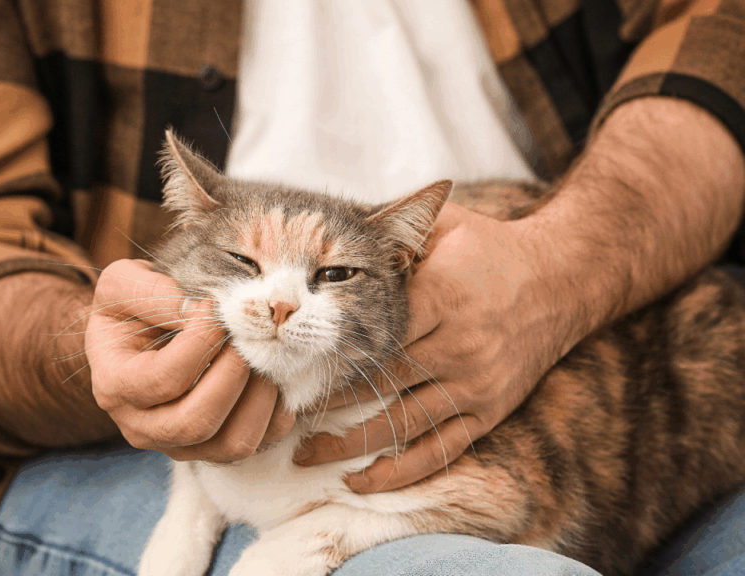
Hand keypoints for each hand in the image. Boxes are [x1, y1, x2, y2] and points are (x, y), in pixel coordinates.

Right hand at [87, 259, 294, 461]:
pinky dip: (276, 412)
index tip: (217, 305)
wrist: (137, 333)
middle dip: (233, 374)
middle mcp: (142, 428)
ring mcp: (180, 446)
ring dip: (260, 397)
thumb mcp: (124, 284)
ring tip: (263, 354)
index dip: (201, 341)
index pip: (165, 379)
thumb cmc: (130, 307)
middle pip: (197, 422)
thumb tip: (204, 313)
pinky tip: (271, 374)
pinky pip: (259, 443)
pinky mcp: (214, 449)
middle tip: (247, 335)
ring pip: (233, 444)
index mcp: (114, 387)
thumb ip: (155, 293)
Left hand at [295, 202, 569, 491]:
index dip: (329, 352)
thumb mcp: (444, 226)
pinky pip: (441, 450)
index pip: (374, 334)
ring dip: (351, 444)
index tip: (290, 365)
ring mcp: (474, 384)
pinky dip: (401, 472)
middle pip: (380, 383)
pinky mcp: (488, 411)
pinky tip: (361, 482)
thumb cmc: (490, 249)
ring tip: (306, 454)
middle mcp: (458, 347)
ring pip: (403, 423)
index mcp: (441, 300)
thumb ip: (394, 234)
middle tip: (282, 411)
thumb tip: (336, 230)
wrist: (562, 278)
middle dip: (326, 401)